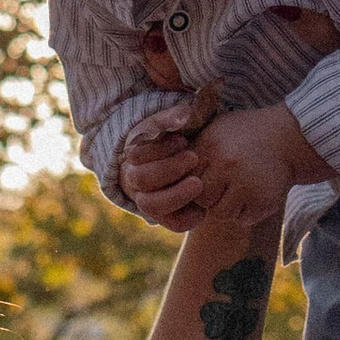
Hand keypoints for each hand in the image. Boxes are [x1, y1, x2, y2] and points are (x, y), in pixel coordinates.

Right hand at [118, 113, 209, 232]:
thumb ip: (175, 117)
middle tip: (194, 158)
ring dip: (176, 195)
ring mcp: (150, 200)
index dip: (159, 150)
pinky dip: (188, 217)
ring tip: (199, 183)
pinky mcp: (169, 217)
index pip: (137, 156)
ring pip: (151, 205)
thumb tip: (182, 116)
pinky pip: (173, 223)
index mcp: (136, 156)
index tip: (183, 140)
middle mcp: (137, 180)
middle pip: (141, 180)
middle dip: (168, 169)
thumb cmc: (186, 136)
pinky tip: (203, 206)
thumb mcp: (178, 123)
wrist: (198, 160)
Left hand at [181, 102, 314, 227]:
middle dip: (210, 197)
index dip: (192, 183)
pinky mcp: (262, 200)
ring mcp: (245, 184)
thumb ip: (191, 148)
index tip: (205, 177)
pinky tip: (254, 194)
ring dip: (228, 206)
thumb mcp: (216, 129)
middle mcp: (226, 164)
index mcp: (210, 147)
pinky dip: (247, 212)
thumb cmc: (246, 134)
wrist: (289, 137)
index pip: (184, 180)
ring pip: (220, 213)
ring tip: (241, 188)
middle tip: (225, 184)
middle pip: (201, 199)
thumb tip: (162, 171)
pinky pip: (242, 219)